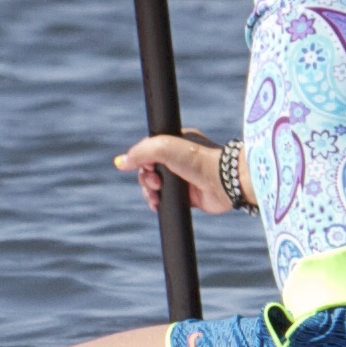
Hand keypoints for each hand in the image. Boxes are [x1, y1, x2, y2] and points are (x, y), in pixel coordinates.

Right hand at [114, 131, 232, 212]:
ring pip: (154, 186)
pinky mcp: (188, 196)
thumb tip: (120, 162)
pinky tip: (157, 204)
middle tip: (155, 183)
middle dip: (145, 178)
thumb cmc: (198, 160)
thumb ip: (140, 152)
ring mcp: (183, 178)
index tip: (147, 166)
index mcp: (176, 141)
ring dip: (149, 191)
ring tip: (156, 196)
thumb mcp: (164, 147)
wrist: (224, 182)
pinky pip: (164, 200)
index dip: (142, 160)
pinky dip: (157, 203)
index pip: (149, 150)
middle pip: (148, 169)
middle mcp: (179, 159)